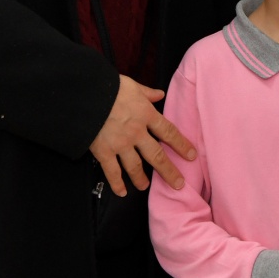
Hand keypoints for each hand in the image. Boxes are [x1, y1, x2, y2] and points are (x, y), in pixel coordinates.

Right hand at [88, 74, 196, 195]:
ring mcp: (120, 144)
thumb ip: (147, 93)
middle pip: (156, 155)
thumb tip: (160, 94)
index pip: (169, 132)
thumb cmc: (109, 86)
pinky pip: (112, 171)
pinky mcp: (103, 151)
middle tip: (178, 184)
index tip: (191, 156)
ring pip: (135, 166)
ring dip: (141, 178)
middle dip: (168, 171)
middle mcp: (137, 132)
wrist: (86, 95)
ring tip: (145, 187)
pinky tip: (121, 192)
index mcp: (146, 114)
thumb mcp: (132, 85)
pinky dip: (117, 183)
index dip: (181, 145)